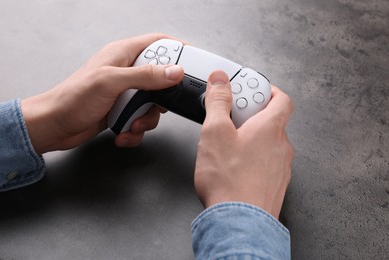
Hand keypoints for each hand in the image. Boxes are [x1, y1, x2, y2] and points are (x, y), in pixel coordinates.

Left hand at [21, 33, 183, 153]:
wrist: (54, 126)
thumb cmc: (73, 98)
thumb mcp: (112, 82)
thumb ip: (146, 76)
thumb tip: (174, 72)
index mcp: (122, 55)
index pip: (157, 43)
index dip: (176, 50)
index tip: (191, 62)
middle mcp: (126, 72)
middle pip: (160, 79)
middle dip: (161, 97)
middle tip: (156, 104)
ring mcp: (125, 93)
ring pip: (153, 104)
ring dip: (147, 119)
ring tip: (133, 123)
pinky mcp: (122, 111)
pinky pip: (141, 120)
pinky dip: (135, 130)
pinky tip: (123, 133)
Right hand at [194, 70, 293, 218]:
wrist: (240, 223)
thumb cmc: (230, 180)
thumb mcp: (215, 132)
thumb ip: (218, 101)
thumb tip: (220, 80)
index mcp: (271, 128)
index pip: (281, 98)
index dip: (267, 90)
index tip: (249, 91)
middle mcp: (281, 146)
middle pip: (272, 120)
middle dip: (251, 115)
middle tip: (230, 119)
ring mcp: (280, 167)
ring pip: (268, 142)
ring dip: (251, 137)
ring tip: (228, 144)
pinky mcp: (274, 183)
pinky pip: (266, 161)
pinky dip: (253, 157)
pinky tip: (234, 166)